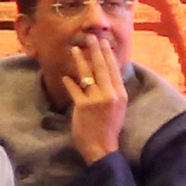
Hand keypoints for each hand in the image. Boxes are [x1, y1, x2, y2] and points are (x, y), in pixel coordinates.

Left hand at [65, 29, 126, 162]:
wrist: (102, 148)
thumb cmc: (108, 129)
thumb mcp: (117, 108)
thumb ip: (112, 92)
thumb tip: (105, 76)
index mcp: (120, 94)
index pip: (114, 70)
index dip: (108, 55)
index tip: (103, 43)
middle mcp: (110, 94)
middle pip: (101, 68)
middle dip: (95, 50)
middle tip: (90, 37)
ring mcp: (97, 100)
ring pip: (88, 75)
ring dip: (80, 60)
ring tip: (75, 48)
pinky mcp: (84, 106)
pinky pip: (75, 89)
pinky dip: (70, 82)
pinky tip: (65, 76)